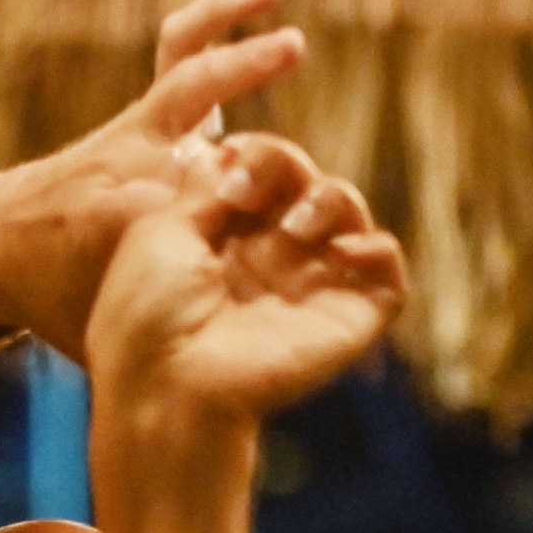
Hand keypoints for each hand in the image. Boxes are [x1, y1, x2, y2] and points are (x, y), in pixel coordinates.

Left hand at [0, 0, 306, 355]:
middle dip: (260, 157)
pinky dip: (211, 21)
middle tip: (307, 182)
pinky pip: (177, 55)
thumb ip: (145, 321)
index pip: (210, 209)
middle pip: (211, 159)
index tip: (303, 241)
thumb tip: (200, 336)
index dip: (251, 221)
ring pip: (189, 74)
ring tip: (273, 2)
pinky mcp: (138, 117)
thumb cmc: (47, 301)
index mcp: (130, 223)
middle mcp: (139, 167)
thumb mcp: (90, 327)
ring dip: (235, 42)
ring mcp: (139, 133)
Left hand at [84, 133, 408, 437]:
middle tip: (248, 188)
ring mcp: (308, 289)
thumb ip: (203, 186)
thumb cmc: (144, 316)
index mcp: (221, 242)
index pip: (261, 176)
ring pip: (346, 215)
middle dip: (285, 165)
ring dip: (328, 198)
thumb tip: (225, 146)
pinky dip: (378, 249)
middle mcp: (267, 262)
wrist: (165, 386)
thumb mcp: (159, 232)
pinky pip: (388, 277)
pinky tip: (345, 249)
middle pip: (303, 183)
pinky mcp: (346, 320)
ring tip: (294, 225)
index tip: (231, 157)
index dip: (256, 156)